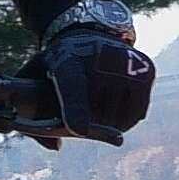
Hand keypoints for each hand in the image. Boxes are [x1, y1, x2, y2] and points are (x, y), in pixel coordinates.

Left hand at [36, 9, 153, 140]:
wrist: (90, 32)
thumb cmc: (61, 64)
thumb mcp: (37, 78)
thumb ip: (32, 112)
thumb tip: (55, 147)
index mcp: (67, 61)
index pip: (73, 88)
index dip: (76, 110)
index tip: (80, 131)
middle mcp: (101, 58)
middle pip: (98, 114)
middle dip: (87, 125)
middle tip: (80, 116)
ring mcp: (127, 63)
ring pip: (119, 118)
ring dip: (108, 123)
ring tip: (97, 110)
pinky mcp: (146, 71)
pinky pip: (137, 113)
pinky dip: (126, 119)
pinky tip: (114, 108)